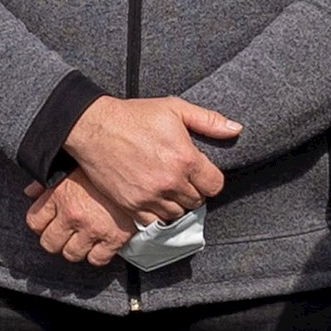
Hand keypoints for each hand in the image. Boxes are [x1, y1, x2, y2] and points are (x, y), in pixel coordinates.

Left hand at [24, 171, 131, 267]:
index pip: (34, 222)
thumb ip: (48, 181)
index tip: (50, 222)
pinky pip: (97, 259)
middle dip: (56, 239)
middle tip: (67, 232)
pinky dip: (98, 255)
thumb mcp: (73, 166)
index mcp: (60, 194)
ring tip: (84, 236)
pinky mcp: (115, 237)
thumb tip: (30, 191)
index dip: (41, 223)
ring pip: (71, 254)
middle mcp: (73, 213)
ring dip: (76, 248)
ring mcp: (93, 228)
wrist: (141, 166)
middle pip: (49, 244)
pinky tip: (101, 243)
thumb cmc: (106, 164)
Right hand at [66, 95, 242, 224]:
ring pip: (176, 214)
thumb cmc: (134, 116)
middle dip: (193, 191)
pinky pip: (153, 222)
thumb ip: (208, 121)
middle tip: (181, 179)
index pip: (215, 185)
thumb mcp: (175, 108)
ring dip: (175, 204)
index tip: (201, 174)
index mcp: (185, 159)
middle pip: (196, 202)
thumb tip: (236, 129)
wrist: (95, 128)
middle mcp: (170, 182)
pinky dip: (156, 213)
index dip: (210, 180)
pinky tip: (152, 199)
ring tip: (167, 190)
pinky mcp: (131, 205)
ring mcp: (150, 196)